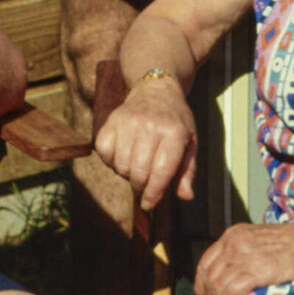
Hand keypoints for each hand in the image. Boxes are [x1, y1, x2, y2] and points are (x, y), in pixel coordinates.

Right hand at [94, 80, 197, 210]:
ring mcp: (128, 121)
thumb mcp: (190, 144)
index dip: (154, 193)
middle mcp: (150, 125)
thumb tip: (186, 197)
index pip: (161, 171)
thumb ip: (187, 172)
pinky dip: (110, 161)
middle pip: (139, 172)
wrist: (156, 90)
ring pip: (121, 165)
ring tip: (136, 166)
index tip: (149, 204)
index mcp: (174, 132)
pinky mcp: (111, 120)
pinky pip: (104, 152)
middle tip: (143, 186)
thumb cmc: (175, 122)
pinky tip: (122, 155)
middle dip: (140, 187)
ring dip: (126, 174)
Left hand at [195, 220, 293, 294]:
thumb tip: (232, 278)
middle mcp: (235, 242)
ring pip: (218, 286)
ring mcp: (244, 254)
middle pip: (210, 275)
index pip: (206, 261)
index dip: (201, 283)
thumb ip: (244, 255)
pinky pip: (231, 292)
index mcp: (234, 234)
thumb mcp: (262, 242)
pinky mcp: (257, 269)